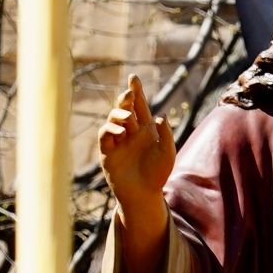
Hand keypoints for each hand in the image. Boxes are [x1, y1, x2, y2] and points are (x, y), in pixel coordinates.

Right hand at [98, 75, 175, 226]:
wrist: (144, 194)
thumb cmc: (158, 174)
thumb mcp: (167, 153)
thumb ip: (165, 134)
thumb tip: (160, 116)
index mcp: (145, 129)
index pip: (140, 106)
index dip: (136, 91)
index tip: (133, 78)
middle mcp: (130, 132)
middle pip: (125, 108)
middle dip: (126, 97)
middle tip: (130, 92)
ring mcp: (118, 141)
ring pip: (113, 118)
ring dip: (119, 113)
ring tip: (126, 116)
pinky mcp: (107, 151)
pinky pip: (105, 135)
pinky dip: (110, 129)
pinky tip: (121, 132)